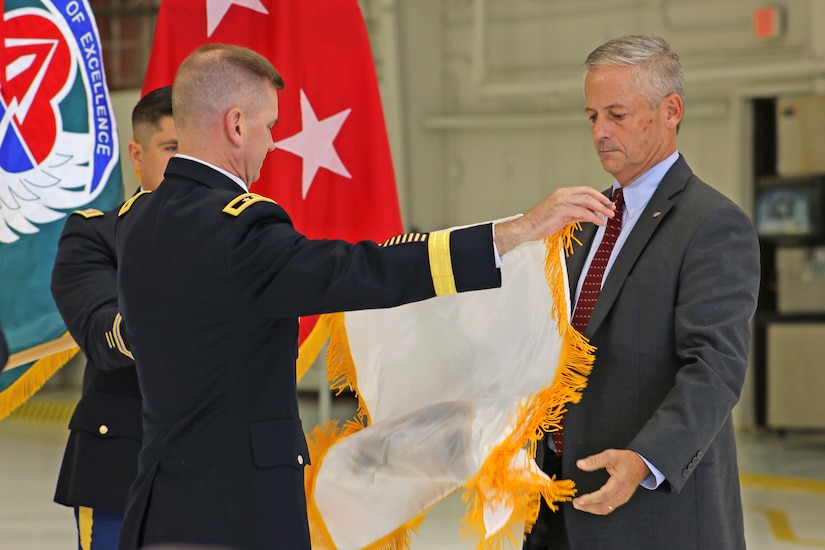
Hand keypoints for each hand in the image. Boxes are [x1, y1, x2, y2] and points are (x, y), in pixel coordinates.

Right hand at [493, 186, 615, 254]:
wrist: (526, 227)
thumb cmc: (540, 222)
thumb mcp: (561, 216)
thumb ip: (575, 213)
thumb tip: (590, 215)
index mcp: (561, 192)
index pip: (585, 190)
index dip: (598, 196)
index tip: (606, 203)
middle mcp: (562, 194)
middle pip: (588, 193)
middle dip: (603, 201)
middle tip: (612, 209)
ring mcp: (562, 200)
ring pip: (588, 201)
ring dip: (601, 209)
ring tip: (609, 216)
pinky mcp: (562, 210)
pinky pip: (583, 212)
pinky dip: (594, 217)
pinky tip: (599, 222)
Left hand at [571, 449, 649, 514]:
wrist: (641, 464)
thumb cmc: (627, 460)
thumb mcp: (610, 455)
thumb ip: (594, 460)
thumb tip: (580, 464)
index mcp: (619, 482)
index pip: (603, 495)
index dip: (590, 500)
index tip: (580, 500)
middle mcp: (622, 493)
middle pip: (604, 506)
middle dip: (588, 507)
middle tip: (575, 504)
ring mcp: (623, 498)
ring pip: (606, 509)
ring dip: (592, 509)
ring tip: (580, 505)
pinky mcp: (622, 499)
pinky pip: (609, 507)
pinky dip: (599, 508)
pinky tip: (591, 505)